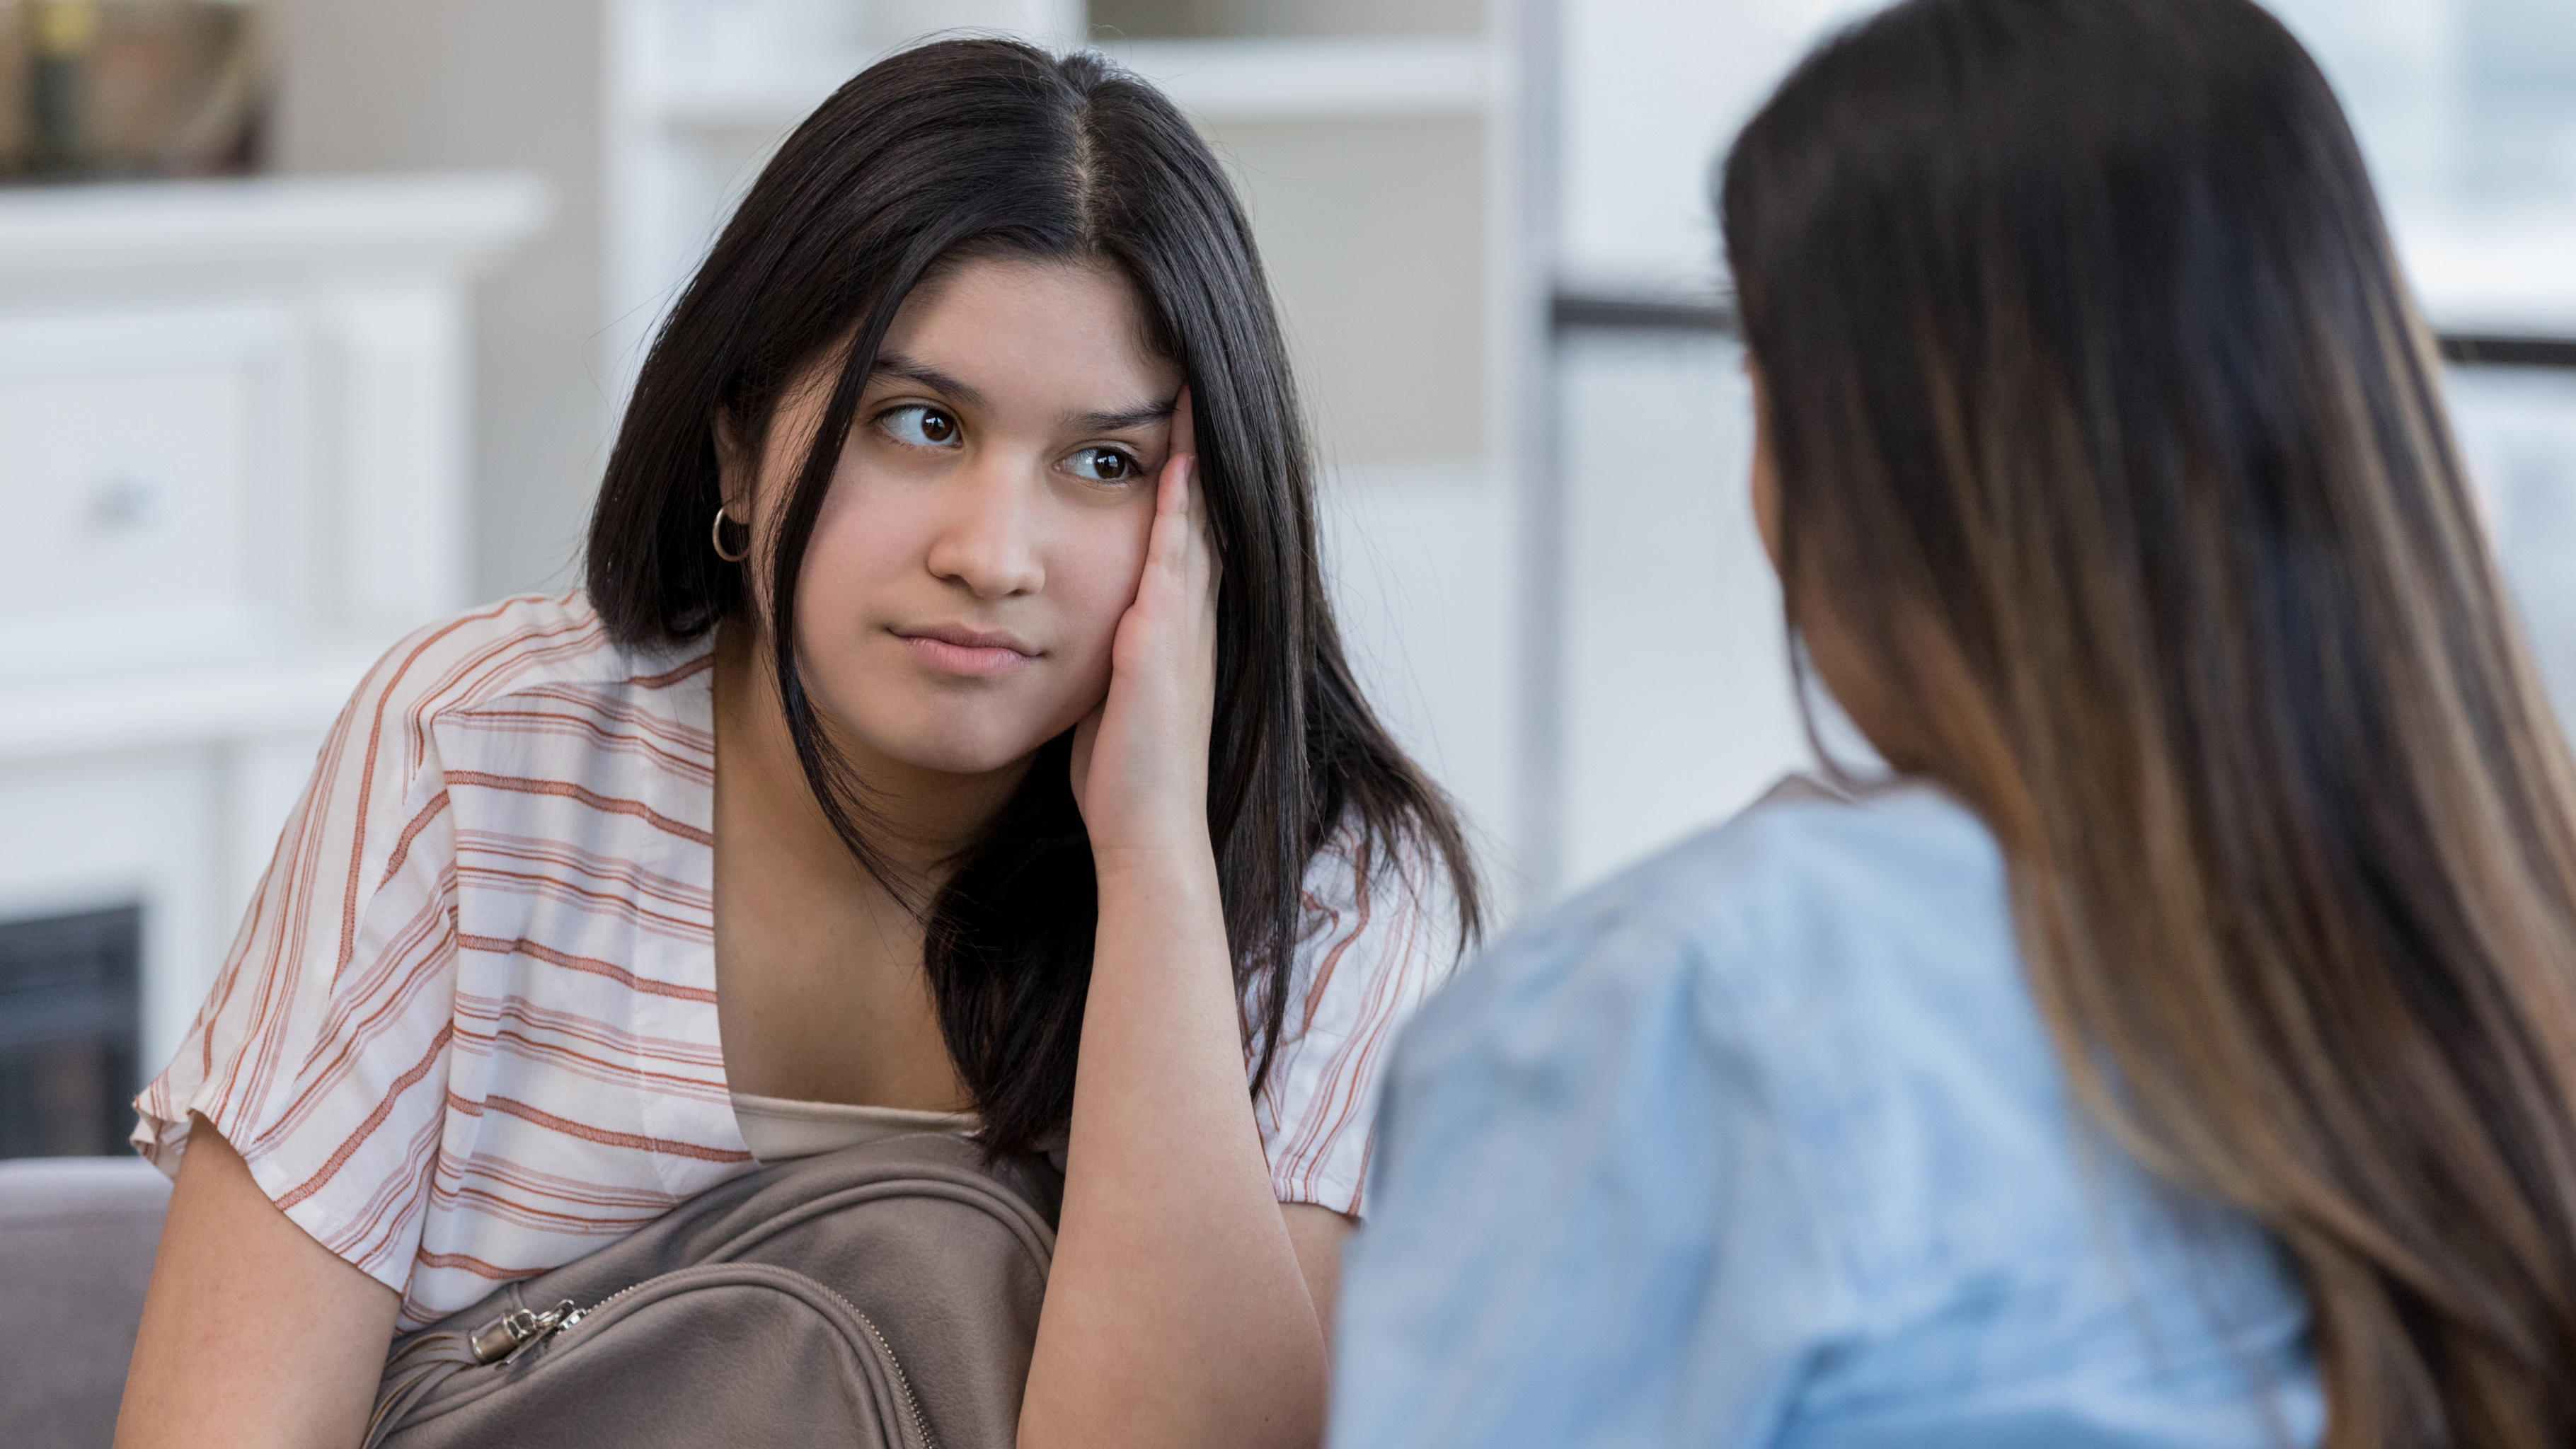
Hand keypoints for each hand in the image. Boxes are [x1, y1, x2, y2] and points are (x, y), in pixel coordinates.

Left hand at [1070, 387, 1220, 862]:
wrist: (1148, 834)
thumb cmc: (1122, 779)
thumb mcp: (1110, 699)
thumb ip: (1104, 659)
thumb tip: (1074, 638)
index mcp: (1175, 631)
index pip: (1181, 537)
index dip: (1182, 480)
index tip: (1169, 425)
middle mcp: (1190, 621)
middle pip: (1198, 514)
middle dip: (1196, 448)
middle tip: (1192, 380)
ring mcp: (1182, 630)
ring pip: (1194, 525)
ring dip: (1194, 458)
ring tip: (1188, 393)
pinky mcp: (1161, 644)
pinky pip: (1173, 562)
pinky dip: (1178, 511)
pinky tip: (1173, 465)